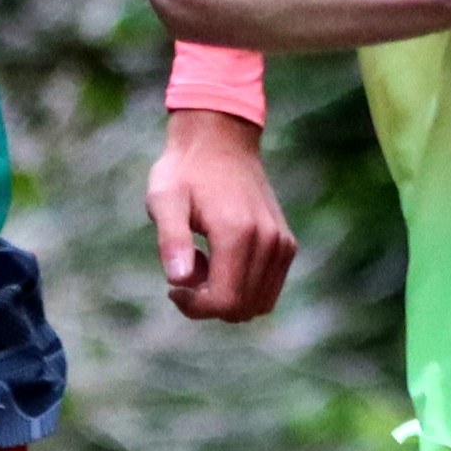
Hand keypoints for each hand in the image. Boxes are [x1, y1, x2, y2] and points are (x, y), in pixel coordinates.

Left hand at [145, 110, 292, 320]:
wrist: (220, 141)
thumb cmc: (185, 171)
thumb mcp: (164, 199)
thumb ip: (171, 240)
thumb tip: (178, 281)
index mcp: (237, 233)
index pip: (225, 302)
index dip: (194, 307)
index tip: (173, 287)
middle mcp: (268, 241)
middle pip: (242, 309)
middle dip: (209, 302)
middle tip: (188, 267)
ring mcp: (282, 244)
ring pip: (258, 304)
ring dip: (227, 295)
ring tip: (206, 260)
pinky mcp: (286, 245)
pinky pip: (267, 290)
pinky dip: (244, 287)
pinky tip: (222, 257)